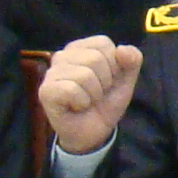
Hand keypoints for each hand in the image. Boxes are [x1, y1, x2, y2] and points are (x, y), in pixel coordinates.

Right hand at [38, 34, 142, 153]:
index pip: (103, 43)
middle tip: (96, 94)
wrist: (94, 133)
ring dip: (94, 95)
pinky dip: (82, 102)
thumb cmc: (105, 103)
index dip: (113, 65)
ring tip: (87, 101)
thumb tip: (122, 49)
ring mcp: (51, 73)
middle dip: (105, 82)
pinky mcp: (46, 91)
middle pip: (95, 58)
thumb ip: (132, 60)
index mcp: (80, 48)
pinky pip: (72, 89)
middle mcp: (62, 56)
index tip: (107, 80)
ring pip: (84, 75)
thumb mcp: (125, 80)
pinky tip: (76, 107)